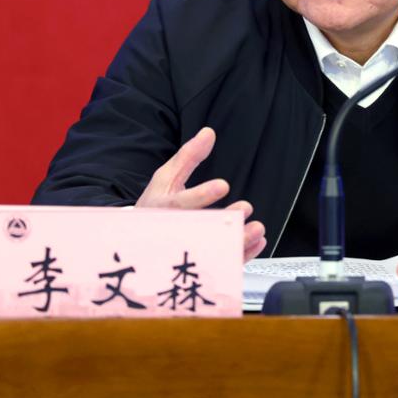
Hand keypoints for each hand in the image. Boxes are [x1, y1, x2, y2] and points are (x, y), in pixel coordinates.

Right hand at [136, 127, 266, 260]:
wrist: (141, 241)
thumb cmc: (155, 205)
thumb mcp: (166, 178)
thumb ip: (188, 156)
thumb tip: (208, 134)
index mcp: (164, 209)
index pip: (182, 203)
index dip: (202, 195)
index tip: (222, 185)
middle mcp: (175, 233)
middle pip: (200, 231)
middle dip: (224, 221)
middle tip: (244, 208)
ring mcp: (188, 250)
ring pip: (213, 252)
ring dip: (238, 241)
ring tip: (256, 229)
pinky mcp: (201, 264)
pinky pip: (222, 264)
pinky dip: (242, 254)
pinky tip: (256, 242)